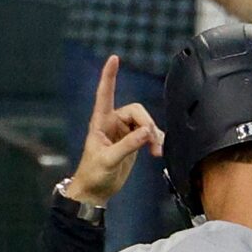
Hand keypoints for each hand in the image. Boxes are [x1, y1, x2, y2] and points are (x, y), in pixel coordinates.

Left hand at [64, 54, 165, 205]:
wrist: (95, 192)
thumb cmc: (93, 174)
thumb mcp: (109, 160)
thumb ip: (128, 146)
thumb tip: (147, 133)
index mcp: (100, 122)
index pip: (105, 93)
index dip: (109, 76)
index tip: (114, 59)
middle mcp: (112, 123)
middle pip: (137, 111)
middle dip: (147, 124)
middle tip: (152, 142)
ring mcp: (123, 133)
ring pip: (145, 123)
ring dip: (153, 135)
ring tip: (157, 151)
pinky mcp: (131, 143)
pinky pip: (148, 135)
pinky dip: (155, 141)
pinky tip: (158, 151)